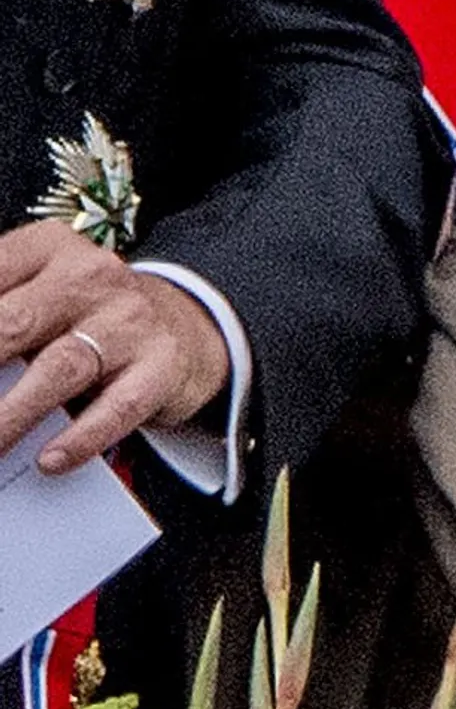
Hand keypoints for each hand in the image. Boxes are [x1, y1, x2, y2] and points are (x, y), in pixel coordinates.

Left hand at [0, 221, 231, 471]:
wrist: (185, 325)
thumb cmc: (86, 315)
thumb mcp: (37, 293)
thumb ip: (1, 315)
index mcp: (48, 249)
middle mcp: (91, 278)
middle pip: (12, 324)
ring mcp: (130, 322)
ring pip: (59, 369)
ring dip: (8, 417)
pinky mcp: (161, 366)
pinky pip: (119, 406)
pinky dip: (82, 436)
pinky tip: (50, 459)